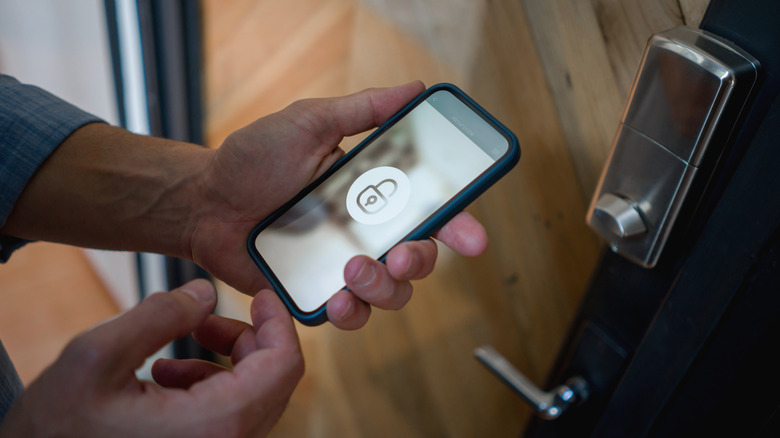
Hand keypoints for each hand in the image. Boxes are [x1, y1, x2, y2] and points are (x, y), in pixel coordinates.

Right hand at [0, 280, 302, 437]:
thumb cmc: (56, 431)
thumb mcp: (97, 356)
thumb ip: (160, 316)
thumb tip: (205, 293)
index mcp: (213, 425)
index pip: (283, 365)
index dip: (278, 321)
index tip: (261, 296)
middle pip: (273, 381)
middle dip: (245, 339)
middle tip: (204, 320)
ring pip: (251, 398)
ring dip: (223, 363)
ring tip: (173, 352)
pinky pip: (228, 418)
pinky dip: (208, 388)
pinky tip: (163, 376)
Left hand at [189, 82, 487, 328]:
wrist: (204, 201)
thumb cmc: (253, 159)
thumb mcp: (309, 122)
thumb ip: (363, 110)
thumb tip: (415, 89)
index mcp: (372, 192)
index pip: (429, 210)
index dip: (458, 224)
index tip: (474, 238)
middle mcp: (365, 231)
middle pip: (419, 259)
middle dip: (420, 262)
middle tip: (398, 255)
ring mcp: (341, 265)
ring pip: (391, 293)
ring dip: (384, 289)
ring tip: (352, 270)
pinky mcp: (316, 292)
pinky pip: (350, 314)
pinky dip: (351, 313)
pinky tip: (335, 300)